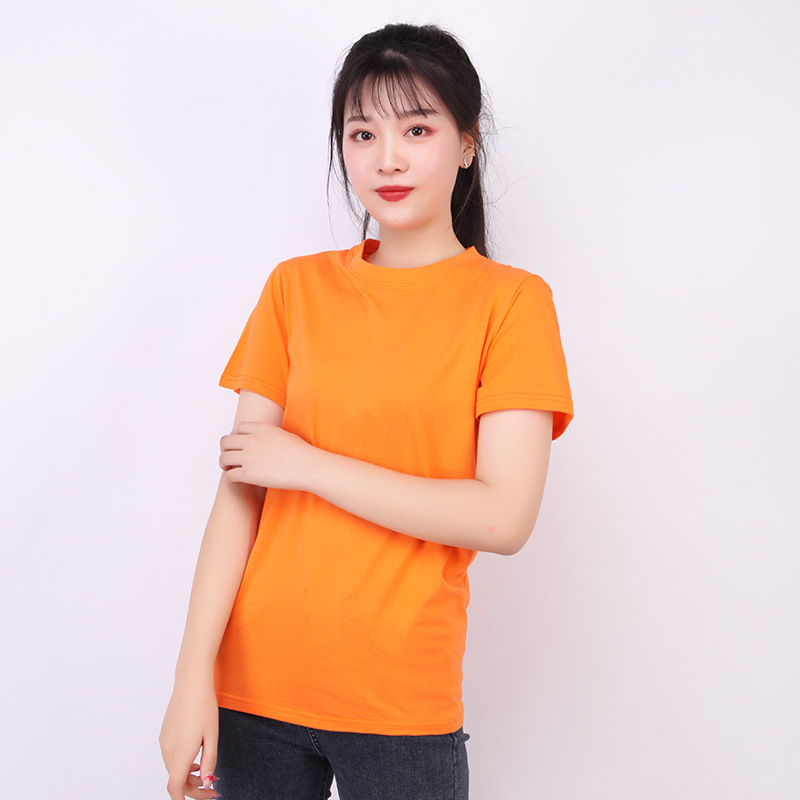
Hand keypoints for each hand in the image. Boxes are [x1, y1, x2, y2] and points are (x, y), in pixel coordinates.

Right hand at [159, 681, 219, 798]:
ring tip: (207, 771)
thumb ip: (210, 761)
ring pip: (174, 768)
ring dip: (189, 775)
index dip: (186, 799)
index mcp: (180, 753)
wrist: (191, 683)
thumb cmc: (204, 706)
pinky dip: (183, 763)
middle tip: (214, 788)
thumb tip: (207, 782)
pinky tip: (196, 757)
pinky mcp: (164, 734)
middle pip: (177, 780)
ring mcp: (164, 742)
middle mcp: (168, 750)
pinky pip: (171, 756)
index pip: (175, 788)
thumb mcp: (212, 735)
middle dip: (194, 787)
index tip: (203, 798)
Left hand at [219, 421, 311, 490]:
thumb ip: (269, 434)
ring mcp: (249, 457)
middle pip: (226, 441)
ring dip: (224, 464)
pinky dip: (230, 478)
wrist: (308, 467)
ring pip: (223, 458)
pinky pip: (229, 475)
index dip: (236, 437)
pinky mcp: (249, 474)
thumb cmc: (302, 453)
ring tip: (230, 469)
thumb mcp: (285, 435)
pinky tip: (237, 480)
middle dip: (226, 449)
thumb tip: (266, 437)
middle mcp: (252, 441)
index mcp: (261, 429)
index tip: (238, 445)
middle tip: (230, 457)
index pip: (238, 428)